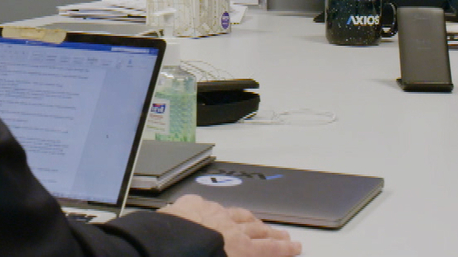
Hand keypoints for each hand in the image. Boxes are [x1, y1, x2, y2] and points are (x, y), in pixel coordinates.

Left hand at [159, 194, 301, 255]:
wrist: (162, 247)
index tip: (296, 246)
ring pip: (236, 213)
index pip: (269, 249)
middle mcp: (229, 227)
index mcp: (240, 248)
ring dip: (248, 219)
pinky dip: (214, 209)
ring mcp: (210, 212)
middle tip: (283, 235)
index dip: (284, 249)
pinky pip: (206, 205)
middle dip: (271, 232)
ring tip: (256, 221)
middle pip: (257, 229)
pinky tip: (214, 209)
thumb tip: (242, 249)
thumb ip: (237, 254)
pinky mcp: (190, 204)